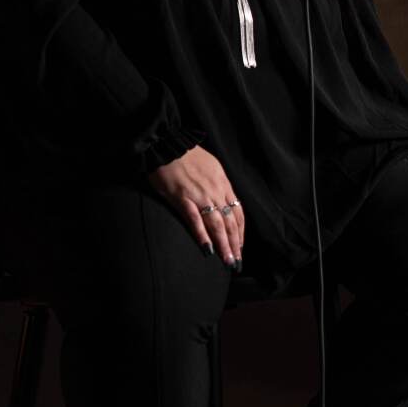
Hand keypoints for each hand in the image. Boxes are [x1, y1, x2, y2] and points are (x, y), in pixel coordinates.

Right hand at [147, 144, 245, 266]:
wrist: (167, 144)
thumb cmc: (186, 155)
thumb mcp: (211, 166)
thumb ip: (218, 184)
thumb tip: (223, 200)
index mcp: (222, 183)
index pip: (237, 212)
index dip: (240, 231)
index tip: (240, 246)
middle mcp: (215, 190)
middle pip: (230, 221)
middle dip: (235, 244)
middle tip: (237, 262)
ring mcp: (199, 195)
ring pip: (217, 224)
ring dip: (224, 244)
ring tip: (227, 261)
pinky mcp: (182, 198)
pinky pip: (194, 220)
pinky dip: (202, 235)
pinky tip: (208, 249)